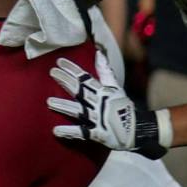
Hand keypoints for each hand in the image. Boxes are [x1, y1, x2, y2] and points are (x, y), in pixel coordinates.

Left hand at [47, 58, 168, 157]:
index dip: (72, 69)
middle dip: (66, 81)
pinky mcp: (99, 133)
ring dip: (64, 106)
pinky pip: (83, 132)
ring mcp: (99, 118)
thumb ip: (105, 72)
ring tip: (49, 102)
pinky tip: (56, 130)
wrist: (137, 129)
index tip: (59, 61)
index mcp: (103, 92)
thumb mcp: (115, 88)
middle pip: (81, 91)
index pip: (86, 78)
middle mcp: (100, 103)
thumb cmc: (122, 108)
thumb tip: (99, 53)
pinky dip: (70, 132)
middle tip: (52, 73)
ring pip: (79, 111)